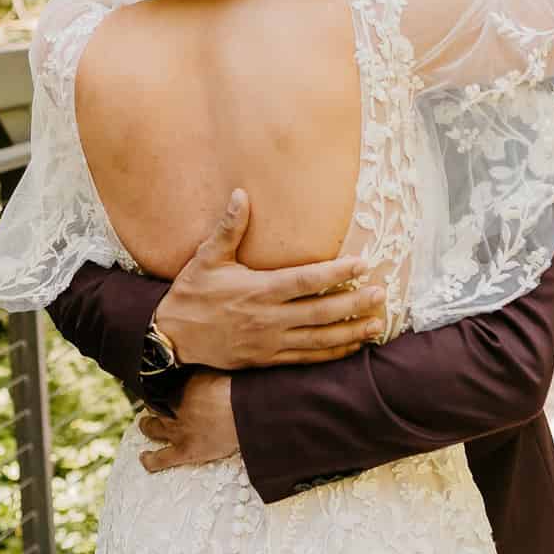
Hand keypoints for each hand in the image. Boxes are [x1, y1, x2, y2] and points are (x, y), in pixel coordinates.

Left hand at [139, 372, 237, 472]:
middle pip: (154, 405)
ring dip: (148, 425)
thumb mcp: (213, 367)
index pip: (159, 384)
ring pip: (152, 429)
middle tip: (156, 401)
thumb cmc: (235, 386)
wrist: (244, 411)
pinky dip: (150, 459)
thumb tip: (193, 358)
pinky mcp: (185, 451)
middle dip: (153, 403)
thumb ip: (198, 367)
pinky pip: (161, 459)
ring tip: (146, 424)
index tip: (161, 382)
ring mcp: (177, 431)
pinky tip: (144, 457)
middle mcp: (173, 408)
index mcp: (178, 386)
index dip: (159, 383)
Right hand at [152, 188, 385, 369]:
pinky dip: (332, 354)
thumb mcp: (207, 257)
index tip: (362, 264)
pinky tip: (352, 347)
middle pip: (321, 312)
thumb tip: (241, 194)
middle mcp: (269, 318)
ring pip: (319, 339)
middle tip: (381, 294)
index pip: (306, 280)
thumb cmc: (192, 293)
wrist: (173, 338)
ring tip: (376, 323)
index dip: (336, 272)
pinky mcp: (268, 359)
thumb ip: (229, 228)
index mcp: (259, 290)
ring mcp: (271, 342)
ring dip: (350, 332)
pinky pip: (307, 359)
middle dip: (354, 303)